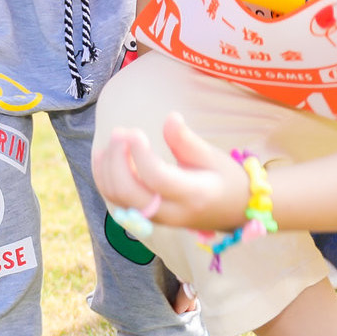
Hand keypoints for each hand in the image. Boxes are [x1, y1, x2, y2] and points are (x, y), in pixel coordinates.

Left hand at [95, 114, 250, 230]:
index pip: (157, 178)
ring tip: (115, 138)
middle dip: (117, 160)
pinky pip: (115, 199)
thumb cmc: (226, 180)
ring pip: (117, 197)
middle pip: (129, 192)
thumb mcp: (213, 157)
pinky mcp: (144, 215)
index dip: (141, 154)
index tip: (137, 132)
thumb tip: (170, 118)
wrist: (232, 212)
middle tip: (120, 132)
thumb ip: (187, 141)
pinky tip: (105, 154)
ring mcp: (154, 217)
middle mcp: (170, 211)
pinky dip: (104, 176)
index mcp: (193, 195)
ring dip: (107, 166)